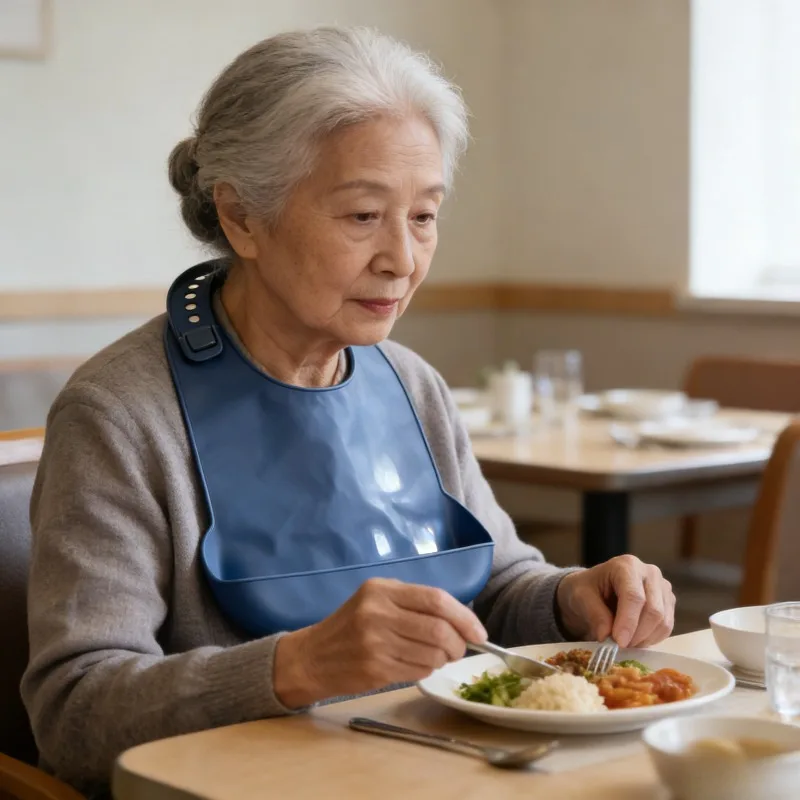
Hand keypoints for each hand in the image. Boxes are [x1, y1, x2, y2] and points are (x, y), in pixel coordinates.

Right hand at [273, 578, 486, 708]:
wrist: (313, 657)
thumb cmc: (351, 626)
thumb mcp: (376, 600)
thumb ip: (413, 603)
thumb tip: (462, 620)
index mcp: (382, 590)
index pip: (436, 600)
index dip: (464, 617)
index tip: (479, 633)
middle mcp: (378, 613)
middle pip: (439, 629)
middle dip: (458, 643)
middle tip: (459, 649)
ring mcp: (375, 643)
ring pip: (432, 654)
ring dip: (443, 659)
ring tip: (435, 657)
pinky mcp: (375, 669)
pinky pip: (418, 671)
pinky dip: (426, 670)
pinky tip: (415, 664)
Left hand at [555, 555, 674, 647]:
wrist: (596, 589)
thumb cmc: (587, 589)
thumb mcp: (580, 596)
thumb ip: (594, 614)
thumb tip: (607, 636)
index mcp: (627, 565)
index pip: (634, 596)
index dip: (628, 622)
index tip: (618, 642)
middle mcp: (650, 573)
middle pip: (653, 610)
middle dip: (636, 634)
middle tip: (619, 646)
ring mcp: (663, 588)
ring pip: (663, 621)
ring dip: (644, 639)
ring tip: (624, 643)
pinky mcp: (668, 603)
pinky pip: (666, 628)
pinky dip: (651, 639)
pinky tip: (634, 639)